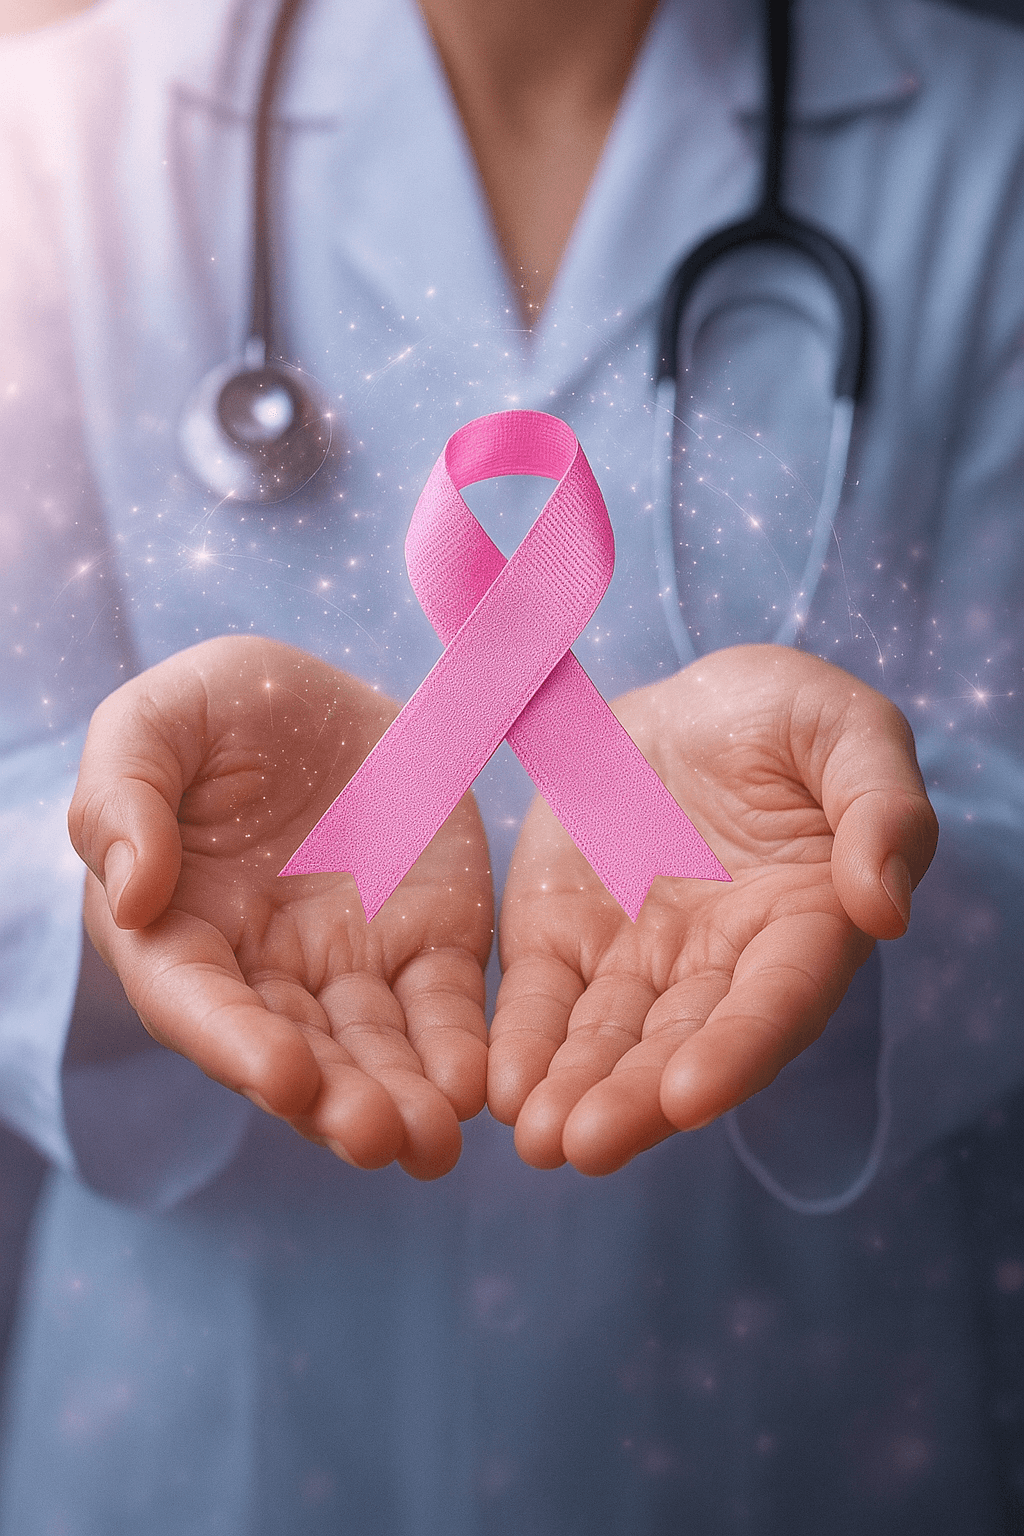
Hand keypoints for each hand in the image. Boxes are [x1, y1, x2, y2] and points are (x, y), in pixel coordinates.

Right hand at [68, 636, 492, 1178]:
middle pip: (294, 1053)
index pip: (197, 1004)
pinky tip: (475, 1085)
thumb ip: (122, 801)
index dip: (235, 1046)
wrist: (328, 691)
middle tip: (377, 1138)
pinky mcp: (426, 944)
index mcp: (180, 929)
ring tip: (434, 1142)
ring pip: (373, 1051)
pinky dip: (458, 1050)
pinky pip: (443, 1007)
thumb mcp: (153, 725)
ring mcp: (349, 963)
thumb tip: (130, 895)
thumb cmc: (217, 710)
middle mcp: (264, 969)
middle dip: (333, 1103)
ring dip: (401, 1100)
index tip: (282, 1077)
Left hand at [488, 645, 937, 1174]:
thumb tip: (884, 907)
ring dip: (575, 1092)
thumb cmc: (783, 715)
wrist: (679, 701)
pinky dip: (524, 1043)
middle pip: (684, 1046)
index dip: (739, 1049)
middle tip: (584, 1145)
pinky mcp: (567, 939)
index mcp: (804, 925)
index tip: (690, 1096)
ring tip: (538, 1140)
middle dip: (637, 1100)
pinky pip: (542, 999)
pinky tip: (502, 1088)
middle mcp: (722, 965)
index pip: (778, 1002)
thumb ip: (881, 810)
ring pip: (609, 1040)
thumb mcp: (848, 732)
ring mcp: (640, 960)